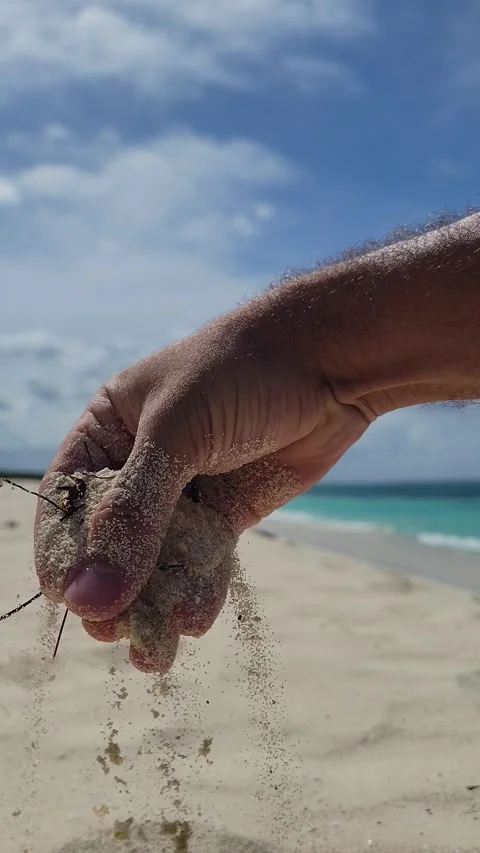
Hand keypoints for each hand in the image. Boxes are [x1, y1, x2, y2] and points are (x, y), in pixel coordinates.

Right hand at [34, 304, 369, 671]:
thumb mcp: (176, 435)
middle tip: (111, 633)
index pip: (69, 498)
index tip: (68, 599)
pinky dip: (198, 590)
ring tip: (154, 652)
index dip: (64, 549)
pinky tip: (196, 620)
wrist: (326, 362)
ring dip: (155, 603)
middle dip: (111, 587)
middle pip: (110, 537)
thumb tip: (88, 595)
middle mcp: (140, 464)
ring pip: (158, 557)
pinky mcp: (227, 512)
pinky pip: (203, 560)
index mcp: (109, 430)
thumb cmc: (238, 375)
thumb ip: (134, 513)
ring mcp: (185, 491)